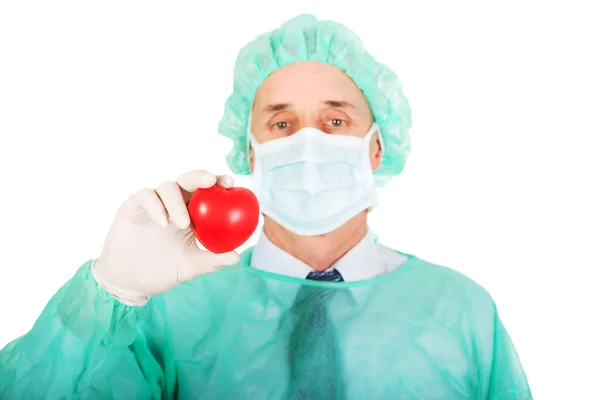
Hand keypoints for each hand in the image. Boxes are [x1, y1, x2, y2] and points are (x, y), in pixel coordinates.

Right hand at [92, 170, 239, 304]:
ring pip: (167, 187)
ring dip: (177, 202)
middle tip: (211, 182)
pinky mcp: (133, 206)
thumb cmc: (162, 270)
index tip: (231, 183)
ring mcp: (154, 203)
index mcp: (192, 213)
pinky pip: (145, 196)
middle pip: (188, 180)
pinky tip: (163, 222)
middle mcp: (174, 204)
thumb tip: (236, 256)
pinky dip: (155, 205)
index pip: (207, 192)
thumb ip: (212, 261)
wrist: (130, 281)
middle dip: (200, 177)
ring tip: (183, 223)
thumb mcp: (190, 267)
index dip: (218, 182)